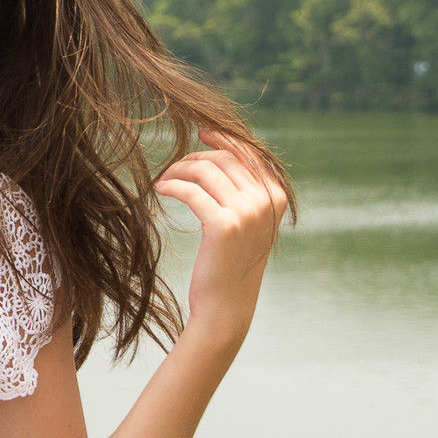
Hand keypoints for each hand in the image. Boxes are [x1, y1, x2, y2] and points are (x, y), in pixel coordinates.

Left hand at [154, 130, 289, 346]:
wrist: (227, 305)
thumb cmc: (231, 263)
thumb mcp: (249, 224)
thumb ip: (246, 192)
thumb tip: (224, 154)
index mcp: (276, 196)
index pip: (249, 153)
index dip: (223, 139)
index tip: (201, 133)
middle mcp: (266, 201)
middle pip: (224, 159)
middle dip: (195, 157)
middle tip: (174, 168)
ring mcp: (247, 213)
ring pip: (206, 171)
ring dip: (180, 170)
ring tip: (165, 180)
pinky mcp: (223, 226)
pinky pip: (191, 191)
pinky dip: (173, 185)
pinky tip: (162, 189)